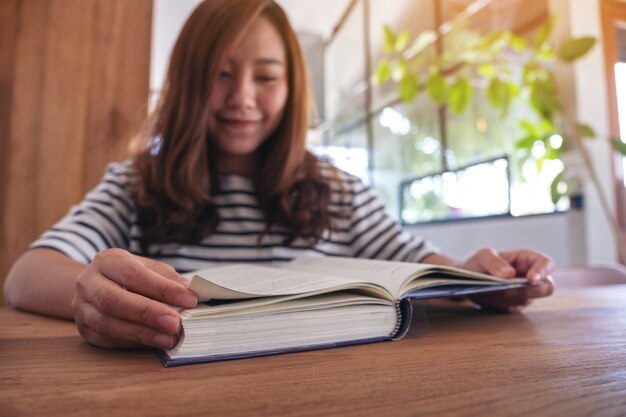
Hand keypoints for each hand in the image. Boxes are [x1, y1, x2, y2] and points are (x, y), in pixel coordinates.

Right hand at [71, 248, 196, 348]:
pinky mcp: (83, 330)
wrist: (97, 286)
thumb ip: (168, 279)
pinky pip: (106, 340)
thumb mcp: (149, 268)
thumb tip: (190, 292)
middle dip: (148, 313)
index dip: (162, 288)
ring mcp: (81, 308)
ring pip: (107, 323)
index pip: (134, 274)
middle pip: (113, 300)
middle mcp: (88, 282)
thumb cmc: (130, 276)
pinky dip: (131, 343)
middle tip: (175, 324)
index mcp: (108, 260)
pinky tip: (153, 344)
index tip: (189, 300)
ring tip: (169, 339)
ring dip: (141, 333)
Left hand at [461, 248, 554, 312]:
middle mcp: (529, 276)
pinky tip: (489, 298)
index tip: (531, 279)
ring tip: (492, 291)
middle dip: (531, 290)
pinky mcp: (516, 305)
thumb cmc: (477, 263)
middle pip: (547, 286)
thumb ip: (494, 262)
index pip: (546, 263)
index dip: (543, 271)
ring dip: (510, 297)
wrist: (466, 281)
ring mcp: (525, 292)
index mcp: (526, 259)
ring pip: (528, 299)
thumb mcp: (481, 257)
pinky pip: (515, 308)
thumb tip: (509, 274)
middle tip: (509, 290)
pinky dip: (501, 304)